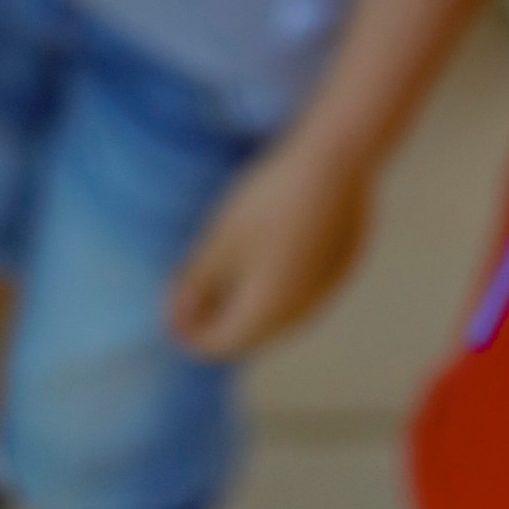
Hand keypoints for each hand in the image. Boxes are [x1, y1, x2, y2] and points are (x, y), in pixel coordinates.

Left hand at [166, 132, 372, 359]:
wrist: (335, 165)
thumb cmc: (270, 202)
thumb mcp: (221, 239)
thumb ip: (197, 282)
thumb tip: (176, 315)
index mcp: (266, 313)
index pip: (218, 344)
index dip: (187, 331)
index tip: (168, 303)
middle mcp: (300, 314)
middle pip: (249, 336)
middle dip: (215, 319)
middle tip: (190, 287)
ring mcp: (325, 293)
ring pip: (276, 316)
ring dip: (244, 304)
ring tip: (222, 270)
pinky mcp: (340, 271)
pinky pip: (298, 295)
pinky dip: (273, 288)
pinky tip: (263, 254)